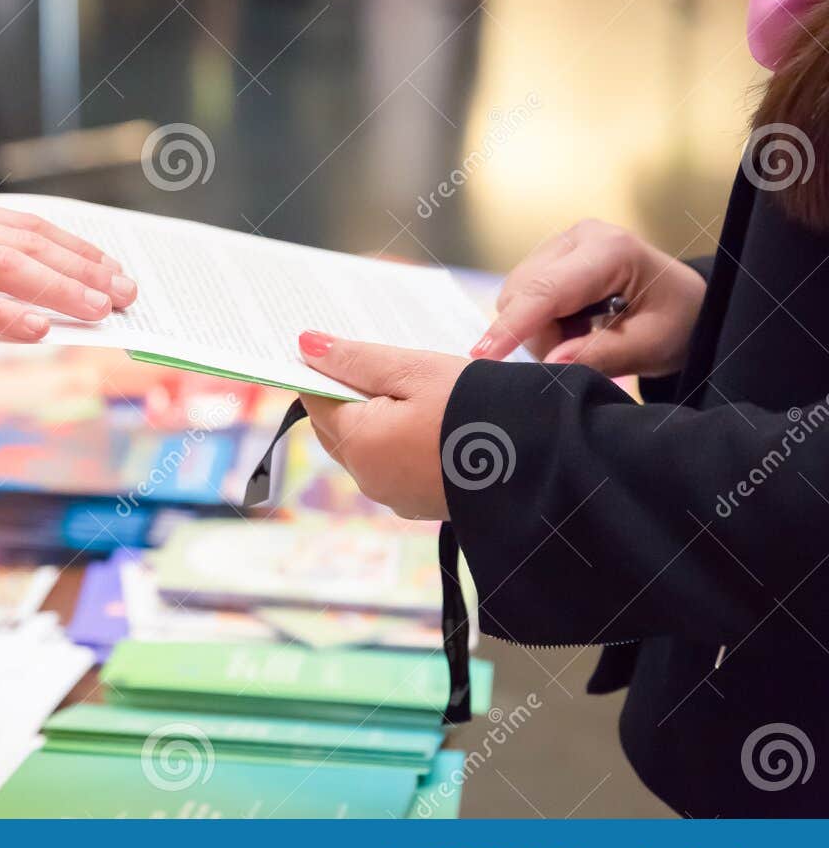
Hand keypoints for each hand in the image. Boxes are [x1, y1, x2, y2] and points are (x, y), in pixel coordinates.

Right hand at [0, 188, 135, 349]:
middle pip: (27, 241)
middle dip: (84, 268)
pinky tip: (38, 328)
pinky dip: (4, 313)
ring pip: (5, 266)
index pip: (20, 225)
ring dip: (60, 289)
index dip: (71, 247)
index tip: (108, 269)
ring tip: (100, 311)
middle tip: (126, 293)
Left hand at [297, 331, 469, 519]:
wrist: (543, 463)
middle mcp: (368, 477)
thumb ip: (357, 359)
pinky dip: (397, 438)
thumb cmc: (478, 409)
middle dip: (347, 392)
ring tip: (405, 382)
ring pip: (365, 445)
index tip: (338, 345)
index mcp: (359, 444)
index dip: (323, 369)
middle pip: (337, 425)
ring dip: (375, 415)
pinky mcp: (421, 502)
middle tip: (373, 357)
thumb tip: (304, 345)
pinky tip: (425, 414)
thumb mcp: (415, 370)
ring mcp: (395, 495)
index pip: (315, 399)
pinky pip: (393, 462)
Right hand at [472, 219, 704, 376]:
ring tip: (584, 335)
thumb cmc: (677, 321)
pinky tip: (574, 323)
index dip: (512, 326)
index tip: (482, 355)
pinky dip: (540, 320)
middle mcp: (579, 236)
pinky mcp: (550, 256)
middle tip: (582, 352)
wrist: (685, 304)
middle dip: (538, 334)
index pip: (546, 290)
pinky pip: (521, 295)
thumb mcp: (651, 345)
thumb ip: (601, 355)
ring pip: (515, 296)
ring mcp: (561, 243)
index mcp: (610, 250)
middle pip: (522, 294)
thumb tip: (551, 365)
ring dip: (539, 329)